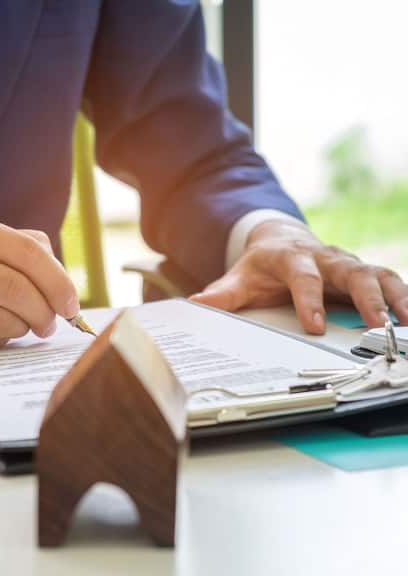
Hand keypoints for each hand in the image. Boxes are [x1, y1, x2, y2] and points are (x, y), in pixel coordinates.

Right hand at [0, 208, 79, 349]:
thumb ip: (9, 243)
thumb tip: (57, 269)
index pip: (27, 251)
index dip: (58, 281)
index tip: (71, 302)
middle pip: (17, 289)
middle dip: (47, 312)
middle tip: (53, 322)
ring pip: (0, 320)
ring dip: (22, 330)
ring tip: (25, 327)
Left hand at [190, 219, 407, 333]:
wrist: (278, 241)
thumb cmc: (259, 266)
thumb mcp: (238, 278)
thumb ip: (221, 294)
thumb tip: (195, 303)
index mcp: (291, 257)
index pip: (303, 277)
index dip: (309, 300)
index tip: (315, 327)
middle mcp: (324, 257)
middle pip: (350, 271)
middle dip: (366, 297)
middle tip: (377, 324)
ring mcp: (346, 263)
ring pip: (377, 274)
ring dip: (395, 297)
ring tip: (406, 322)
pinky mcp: (361, 272)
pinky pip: (388, 281)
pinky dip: (403, 297)